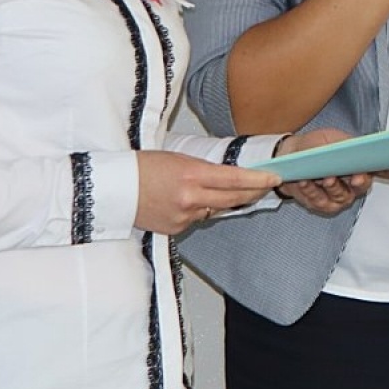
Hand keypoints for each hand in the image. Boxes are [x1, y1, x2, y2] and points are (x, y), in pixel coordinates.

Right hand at [135, 151, 279, 234]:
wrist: (113, 188)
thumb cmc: (143, 167)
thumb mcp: (179, 159)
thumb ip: (205, 170)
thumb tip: (229, 178)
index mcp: (192, 174)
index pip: (235, 179)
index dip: (258, 180)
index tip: (275, 177)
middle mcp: (190, 198)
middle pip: (234, 199)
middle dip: (254, 192)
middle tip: (267, 185)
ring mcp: (183, 216)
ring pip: (216, 209)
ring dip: (225, 201)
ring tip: (226, 189)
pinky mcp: (176, 229)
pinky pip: (198, 219)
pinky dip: (200, 210)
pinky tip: (188, 201)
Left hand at [274, 128, 388, 215]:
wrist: (291, 156)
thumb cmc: (316, 147)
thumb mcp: (336, 140)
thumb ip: (352, 146)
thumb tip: (369, 146)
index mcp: (362, 165)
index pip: (383, 169)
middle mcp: (354, 184)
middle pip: (363, 186)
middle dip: (360, 182)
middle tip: (356, 176)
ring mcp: (339, 197)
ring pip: (341, 196)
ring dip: (333, 186)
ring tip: (324, 177)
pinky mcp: (322, 205)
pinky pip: (319, 201)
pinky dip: (311, 190)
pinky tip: (305, 181)